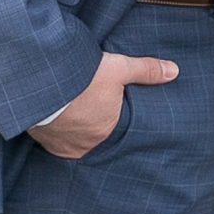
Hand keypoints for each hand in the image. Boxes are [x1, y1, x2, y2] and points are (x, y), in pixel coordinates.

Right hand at [27, 49, 178, 159]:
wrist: (38, 82)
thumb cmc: (81, 78)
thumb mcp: (118, 68)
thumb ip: (146, 71)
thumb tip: (175, 71)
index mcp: (105, 132)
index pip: (115, 133)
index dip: (114, 124)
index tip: (113, 117)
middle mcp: (84, 145)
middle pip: (93, 139)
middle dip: (94, 130)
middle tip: (93, 117)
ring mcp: (60, 145)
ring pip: (72, 142)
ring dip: (74, 132)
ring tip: (75, 118)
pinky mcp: (40, 140)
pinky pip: (51, 141)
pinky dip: (55, 133)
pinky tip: (55, 122)